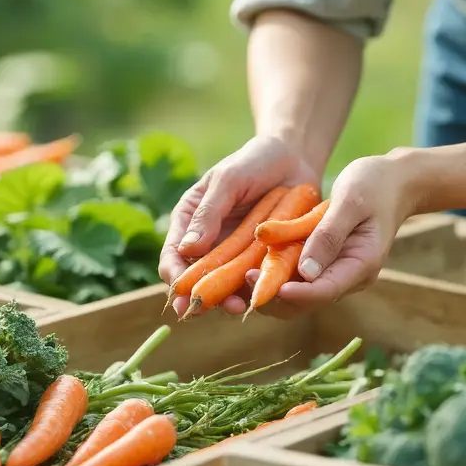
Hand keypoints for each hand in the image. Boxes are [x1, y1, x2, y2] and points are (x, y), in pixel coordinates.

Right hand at [159, 136, 318, 315]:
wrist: (293, 159)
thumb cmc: (254, 161)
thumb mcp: (228, 180)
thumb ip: (209, 213)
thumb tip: (186, 249)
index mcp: (190, 223)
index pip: (172, 258)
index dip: (176, 278)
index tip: (184, 292)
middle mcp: (209, 244)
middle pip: (197, 281)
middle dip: (202, 298)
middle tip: (211, 307)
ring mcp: (236, 255)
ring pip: (226, 288)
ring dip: (230, 300)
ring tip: (240, 305)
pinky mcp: (261, 261)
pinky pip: (255, 282)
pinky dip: (257, 290)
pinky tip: (265, 293)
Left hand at [254, 149, 421, 317]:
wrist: (394, 181)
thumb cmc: (374, 184)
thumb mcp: (350, 202)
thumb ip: (328, 235)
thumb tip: (305, 272)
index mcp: (361, 265)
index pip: (324, 292)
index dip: (293, 294)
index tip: (264, 288)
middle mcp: (349, 277)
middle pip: (307, 302)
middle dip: (274, 296)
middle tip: (243, 278)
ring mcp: (337, 272)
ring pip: (299, 294)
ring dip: (271, 287)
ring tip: (241, 272)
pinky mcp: (326, 264)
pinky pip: (298, 277)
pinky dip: (276, 273)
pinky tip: (251, 262)